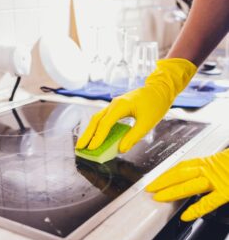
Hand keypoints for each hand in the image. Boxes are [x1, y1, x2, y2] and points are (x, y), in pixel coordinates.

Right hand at [76, 58, 196, 152]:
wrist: (159, 90)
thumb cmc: (155, 104)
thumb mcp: (147, 123)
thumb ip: (133, 136)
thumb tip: (121, 149)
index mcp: (120, 106)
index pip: (105, 124)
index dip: (98, 137)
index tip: (91, 148)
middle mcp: (114, 104)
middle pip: (95, 120)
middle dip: (87, 134)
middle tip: (79, 147)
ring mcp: (114, 105)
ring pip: (97, 119)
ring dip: (90, 131)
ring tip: (83, 143)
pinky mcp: (116, 108)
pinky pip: (103, 119)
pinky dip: (98, 129)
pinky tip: (96, 137)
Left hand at [146, 149, 228, 221]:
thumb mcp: (223, 161)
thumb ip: (209, 169)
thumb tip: (195, 175)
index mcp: (208, 162)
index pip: (181, 167)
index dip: (166, 174)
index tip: (154, 179)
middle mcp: (209, 170)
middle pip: (180, 175)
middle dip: (162, 182)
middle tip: (149, 189)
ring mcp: (217, 181)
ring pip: (189, 185)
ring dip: (172, 191)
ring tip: (159, 197)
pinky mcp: (227, 192)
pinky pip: (209, 202)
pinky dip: (196, 209)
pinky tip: (185, 215)